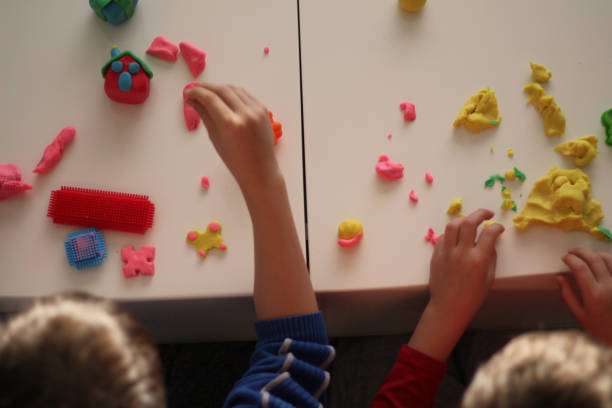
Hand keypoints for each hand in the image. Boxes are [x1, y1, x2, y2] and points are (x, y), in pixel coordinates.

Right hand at [185, 83, 281, 196]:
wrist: (260, 171)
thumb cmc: (235, 160)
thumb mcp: (215, 138)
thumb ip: (204, 115)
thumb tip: (191, 100)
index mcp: (231, 124)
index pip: (210, 98)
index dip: (196, 92)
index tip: (187, 93)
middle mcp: (246, 114)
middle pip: (222, 90)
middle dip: (206, 87)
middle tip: (194, 90)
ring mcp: (257, 111)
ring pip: (235, 89)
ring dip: (219, 88)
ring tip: (208, 93)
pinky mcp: (264, 110)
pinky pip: (246, 95)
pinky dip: (233, 93)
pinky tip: (224, 97)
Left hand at [429, 209, 504, 323]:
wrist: (448, 307)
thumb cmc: (472, 296)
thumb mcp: (488, 278)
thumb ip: (490, 256)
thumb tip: (491, 240)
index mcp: (478, 260)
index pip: (489, 233)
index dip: (497, 226)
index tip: (499, 227)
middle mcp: (461, 253)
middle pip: (469, 222)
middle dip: (480, 213)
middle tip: (487, 214)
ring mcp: (446, 253)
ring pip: (453, 225)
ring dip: (463, 219)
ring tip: (470, 222)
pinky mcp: (436, 255)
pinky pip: (443, 237)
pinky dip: (451, 233)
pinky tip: (457, 237)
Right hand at [557, 248, 611, 344]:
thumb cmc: (601, 328)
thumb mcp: (580, 315)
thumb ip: (568, 295)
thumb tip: (560, 277)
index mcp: (594, 294)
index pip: (580, 268)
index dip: (570, 259)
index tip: (564, 257)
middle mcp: (609, 285)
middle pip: (594, 259)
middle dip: (580, 251)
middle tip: (571, 251)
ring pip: (608, 258)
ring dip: (594, 253)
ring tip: (585, 254)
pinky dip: (608, 258)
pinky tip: (601, 259)